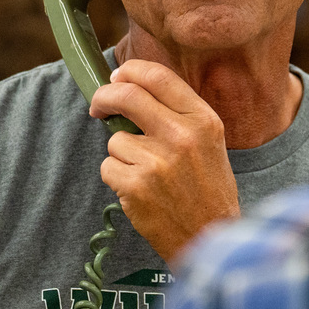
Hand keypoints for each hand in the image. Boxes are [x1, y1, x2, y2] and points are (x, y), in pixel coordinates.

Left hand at [90, 60, 239, 262]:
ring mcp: (157, 162)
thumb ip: (178, 112)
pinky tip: (140, 191)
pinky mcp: (136, 187)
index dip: (130, 71)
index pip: (158, 76)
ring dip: (121, 153)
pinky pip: (108, 167)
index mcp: (203, 120)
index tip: (117, 78)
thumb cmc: (208, 188)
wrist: (210, 238)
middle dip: (105, 97)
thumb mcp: (209, 141)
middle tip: (99, 107)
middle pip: (127, 95)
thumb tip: (130, 85)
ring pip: (115, 139)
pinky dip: (118, 177)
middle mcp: (181, 136)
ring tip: (147, 174)